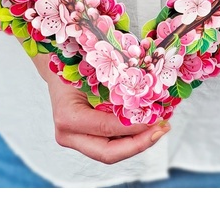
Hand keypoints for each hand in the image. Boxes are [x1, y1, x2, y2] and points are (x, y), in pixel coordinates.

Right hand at [31, 52, 169, 164]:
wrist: (57, 71)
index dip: (134, 127)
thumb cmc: (75, 66)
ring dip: (138, 143)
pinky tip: (147, 127)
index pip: (106, 128)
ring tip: (160, 128)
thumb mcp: (94, 72)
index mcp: (67, 117)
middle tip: (162, 129)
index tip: (157, 119)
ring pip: (111, 153)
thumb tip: (148, 94)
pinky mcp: (84, 141)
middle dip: (139, 144)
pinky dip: (130, 138)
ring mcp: (74, 141)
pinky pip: (110, 144)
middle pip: (108, 153)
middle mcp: (67, 135)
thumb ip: (115, 87)